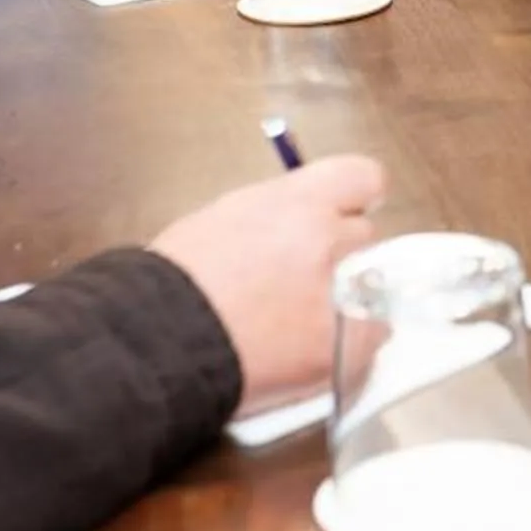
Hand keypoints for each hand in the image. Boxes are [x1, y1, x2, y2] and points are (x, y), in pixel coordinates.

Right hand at [150, 156, 386, 407]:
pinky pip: (371, 337)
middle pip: (362, 237)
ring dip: (344, 298)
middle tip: (302, 281)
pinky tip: (315, 351)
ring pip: (369, 288)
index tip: (345, 214)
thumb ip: (273, 217)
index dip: (352, 200)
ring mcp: (340, 294)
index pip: (363, 179)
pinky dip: (350, 344)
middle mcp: (328, 240)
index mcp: (298, 201)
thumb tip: (294, 226)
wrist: (158, 341)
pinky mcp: (346, 346)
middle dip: (338, 255)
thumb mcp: (223, 219)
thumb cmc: (174, 282)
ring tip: (299, 323)